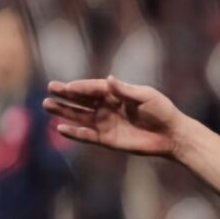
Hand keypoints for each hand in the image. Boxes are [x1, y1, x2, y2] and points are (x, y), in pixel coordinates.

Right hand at [44, 77, 189, 157]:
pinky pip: (87, 135)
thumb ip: (126, 90)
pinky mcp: (107, 140)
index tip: (66, 86)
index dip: (80, 87)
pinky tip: (61, 128)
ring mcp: (106, 123)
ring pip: (80, 116)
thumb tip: (109, 79)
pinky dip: (75, 132)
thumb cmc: (162, 111)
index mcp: (116, 93)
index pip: (93, 88)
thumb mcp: (146, 96)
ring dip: (64, 111)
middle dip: (66, 94)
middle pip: (82, 100)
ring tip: (47, 105)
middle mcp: (107, 107)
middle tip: (50, 89)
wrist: (172, 135)